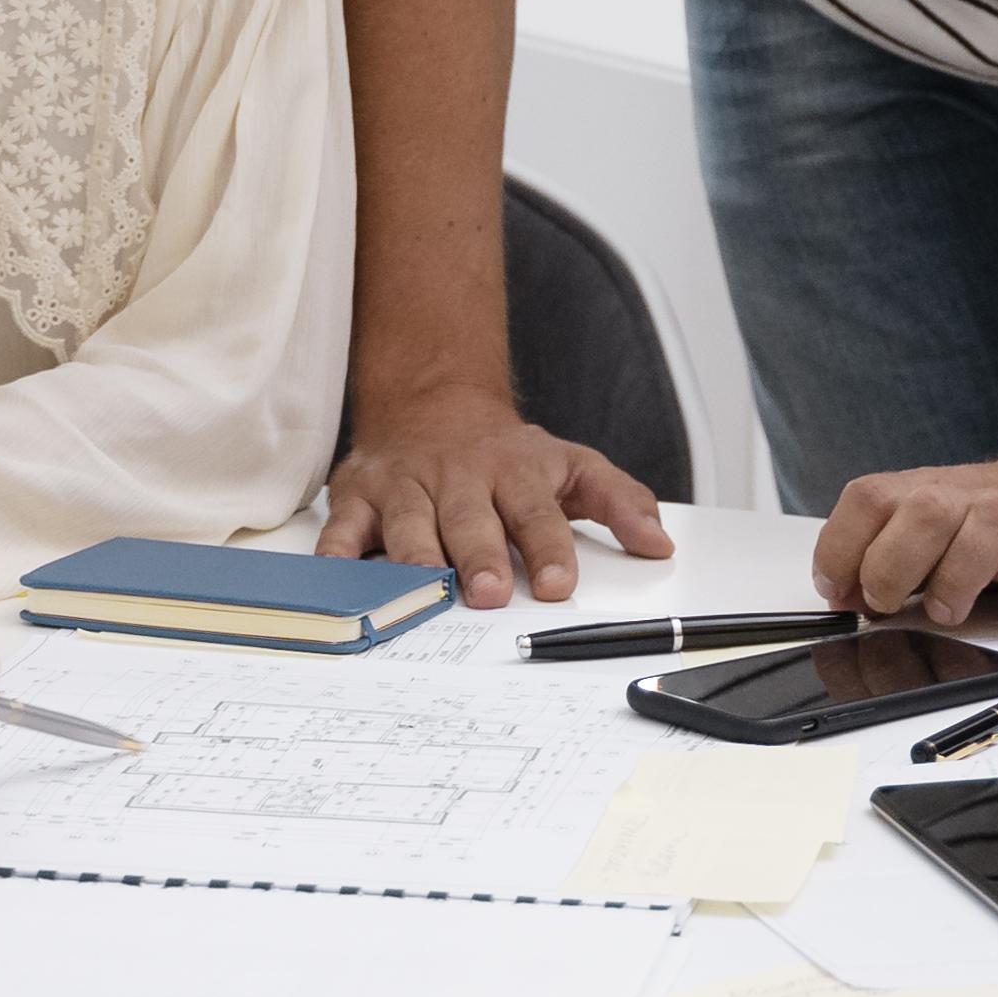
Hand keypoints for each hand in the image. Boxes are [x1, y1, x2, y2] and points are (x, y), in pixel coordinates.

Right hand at [323, 390, 673, 607]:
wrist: (431, 404)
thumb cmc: (505, 454)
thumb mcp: (572, 465)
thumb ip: (619, 502)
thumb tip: (659, 544)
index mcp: (514, 472)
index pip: (537, 513)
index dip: (548, 549)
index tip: (557, 585)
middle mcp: (459, 477)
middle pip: (470, 519)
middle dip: (478, 555)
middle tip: (487, 591)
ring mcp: (406, 485)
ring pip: (408, 522)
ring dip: (415, 555)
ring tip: (426, 584)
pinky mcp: (359, 495)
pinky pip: (344, 526)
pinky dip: (338, 550)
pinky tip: (341, 571)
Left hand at [808, 439, 997, 623]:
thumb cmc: (997, 527)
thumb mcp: (931, 537)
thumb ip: (883, 558)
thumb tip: (839, 593)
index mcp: (927, 494)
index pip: (868, 500)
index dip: (841, 548)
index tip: (838, 592)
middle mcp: (974, 498)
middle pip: (923, 511)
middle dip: (894, 566)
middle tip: (892, 606)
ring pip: (990, 525)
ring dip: (961, 576)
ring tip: (953, 608)